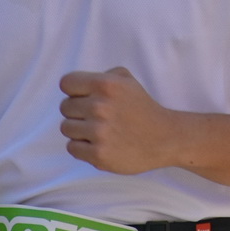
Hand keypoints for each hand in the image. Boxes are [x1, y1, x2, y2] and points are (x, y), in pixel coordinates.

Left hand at [59, 67, 176, 173]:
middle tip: (97, 117)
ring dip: (79, 130)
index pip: (66, 83)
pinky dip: (82, 147)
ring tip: (99, 131)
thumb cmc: (142, 108)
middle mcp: (100, 107)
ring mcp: (99, 132)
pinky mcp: (99, 154)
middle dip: (78, 111)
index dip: (75, 90)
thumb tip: (79, 84)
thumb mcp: (128, 81)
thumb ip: (102, 76)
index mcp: (106, 85)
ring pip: (66, 128)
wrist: (164, 138)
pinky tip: (99, 144)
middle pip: (65, 107)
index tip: (85, 97)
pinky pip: (72, 148)